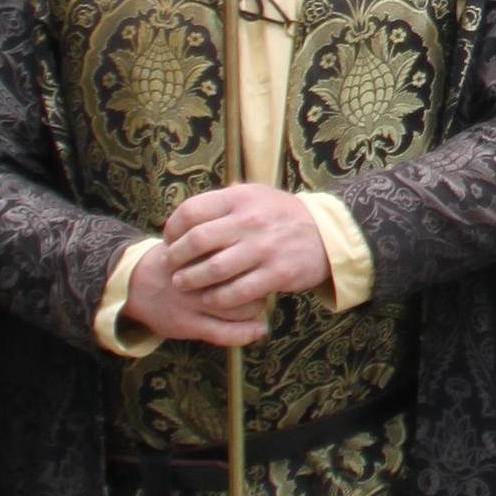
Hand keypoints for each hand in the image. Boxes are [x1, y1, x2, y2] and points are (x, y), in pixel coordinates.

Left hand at [127, 187, 333, 348]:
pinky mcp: (276, 273)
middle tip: (171, 266)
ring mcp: (263, 248)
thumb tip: (185, 216)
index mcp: (240, 199)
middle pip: (197, 241)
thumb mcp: (255, 196)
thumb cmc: (281, 216)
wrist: (326, 234)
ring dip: (191, 280)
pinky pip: (236, 292)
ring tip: (182, 284)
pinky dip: (217, 298)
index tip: (169, 240)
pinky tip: (210, 299)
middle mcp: (250, 221)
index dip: (173, 228)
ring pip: (213, 269)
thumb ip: (222, 202)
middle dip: (176, 257)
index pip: (191, 211)